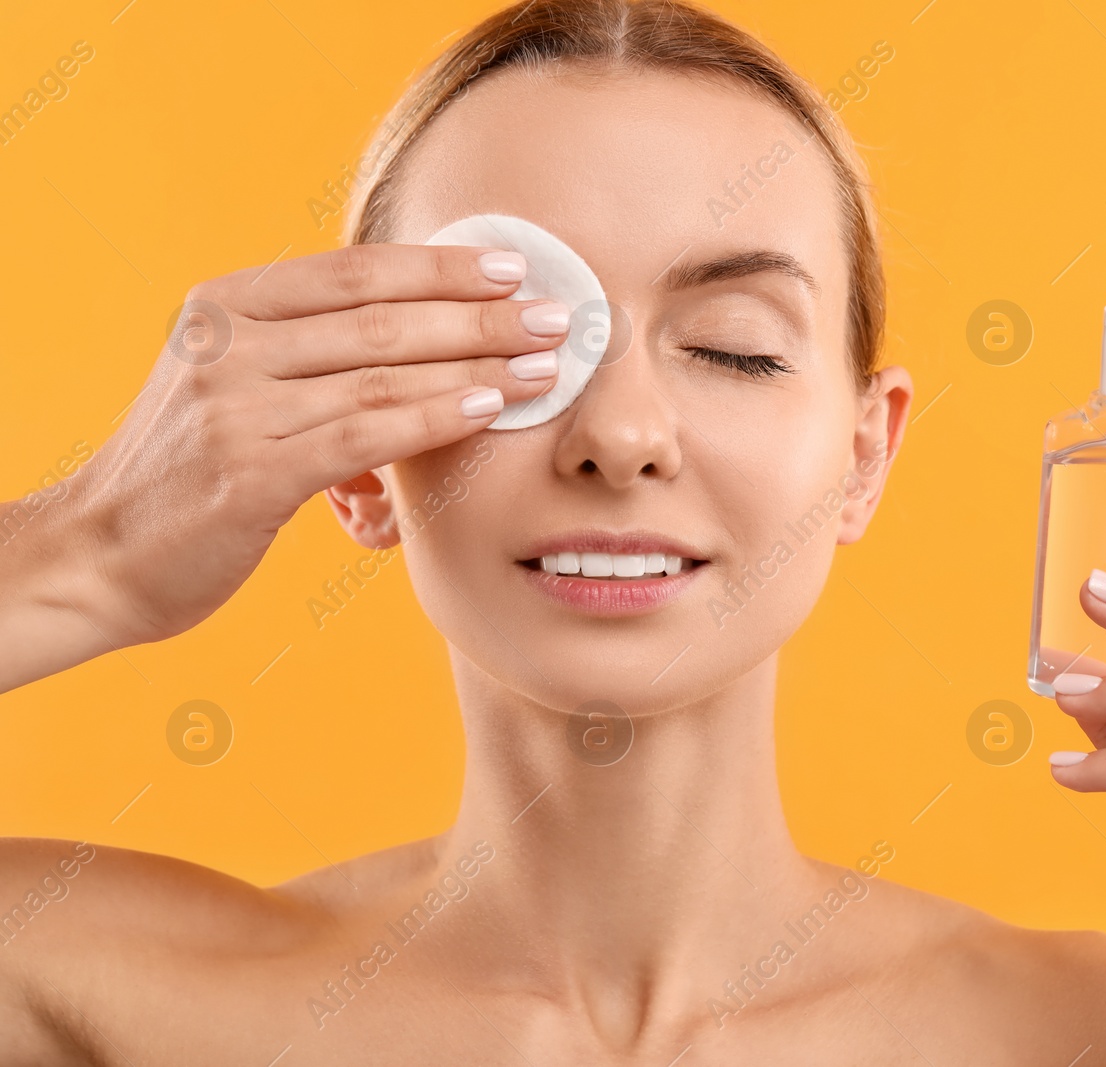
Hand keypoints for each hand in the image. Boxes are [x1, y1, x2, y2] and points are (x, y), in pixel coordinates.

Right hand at [29, 243, 569, 654]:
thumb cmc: (191, 471)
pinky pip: (367, 433)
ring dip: (479, 365)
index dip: (442, 267)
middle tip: (558, 317)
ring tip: (546, 364)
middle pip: (383, 317)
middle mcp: (227, 345)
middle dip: (482, 315)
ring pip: (384, 372)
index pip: (355, 272)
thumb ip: (304, 349)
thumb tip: (420, 327)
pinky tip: (491, 408)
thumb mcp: (232, 383)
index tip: (514, 268)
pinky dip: (437, 417)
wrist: (103, 554)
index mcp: (225, 307)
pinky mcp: (250, 472)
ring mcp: (234, 406)